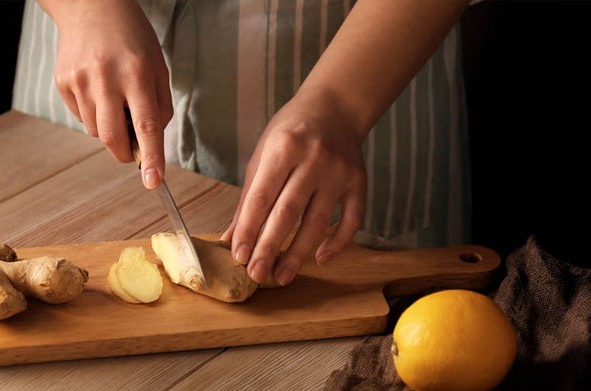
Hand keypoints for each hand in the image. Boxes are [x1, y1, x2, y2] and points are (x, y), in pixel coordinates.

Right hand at [47, 0, 172, 188]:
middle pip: (112, 137)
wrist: (92, 7)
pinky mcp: (63, 83)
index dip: (151, 157)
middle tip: (133, 150)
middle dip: (125, 153)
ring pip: (95, 130)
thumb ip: (159, 106)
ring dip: (109, 128)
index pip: (146, 125)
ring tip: (114, 98)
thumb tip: (150, 143)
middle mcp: (106, 78)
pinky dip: (93, 113)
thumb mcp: (157, 66)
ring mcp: (80, 81)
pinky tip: (97, 89)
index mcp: (136, 74)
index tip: (154, 182)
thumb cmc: (131, 37)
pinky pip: (80, 116)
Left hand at [221, 92, 366, 285]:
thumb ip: (248, 199)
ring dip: (298, 254)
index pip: (261, 198)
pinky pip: (351, 219)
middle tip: (257, 275)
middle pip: (288, 213)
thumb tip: (231, 239)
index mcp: (282, 150)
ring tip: (282, 276)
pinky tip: (321, 258)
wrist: (335, 107)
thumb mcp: (262, 156)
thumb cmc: (290, 132)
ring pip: (317, 222)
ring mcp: (338, 172)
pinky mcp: (358, 181)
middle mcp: (312, 160)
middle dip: (270, 248)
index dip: (249, 230)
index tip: (239, 257)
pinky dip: (338, 242)